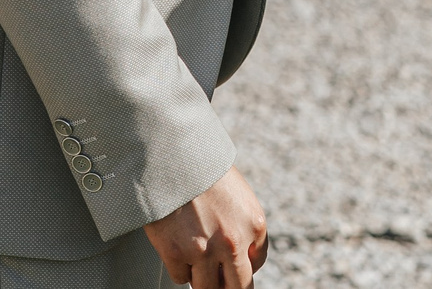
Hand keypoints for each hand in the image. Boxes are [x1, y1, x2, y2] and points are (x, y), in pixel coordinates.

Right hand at [144, 167, 269, 287]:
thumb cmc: (204, 171)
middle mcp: (233, 242)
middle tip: (220, 280)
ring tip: (196, 261)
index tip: (233, 266)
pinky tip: (178, 249)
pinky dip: (180, 269)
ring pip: (207, 288)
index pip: (257, 264)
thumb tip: (243, 258)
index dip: (245, 266)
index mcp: (254, 224)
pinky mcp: (175, 254)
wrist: (173, 156)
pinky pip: (181, 278)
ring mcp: (204, 251)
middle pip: (238, 287)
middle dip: (229, 286)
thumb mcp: (239, 195)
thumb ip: (243, 225)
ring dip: (202, 278)